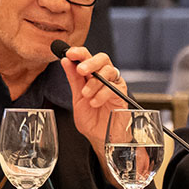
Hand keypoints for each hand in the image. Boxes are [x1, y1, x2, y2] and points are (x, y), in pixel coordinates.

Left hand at [59, 46, 126, 168]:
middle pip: (103, 58)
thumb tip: (65, 60)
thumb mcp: (77, 96)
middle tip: (81, 70)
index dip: (79, 52)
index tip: (69, 53)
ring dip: (95, 82)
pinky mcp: (122, 95)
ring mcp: (114, 84)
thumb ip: (73, 78)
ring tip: (86, 95)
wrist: (99, 135)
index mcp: (92, 75)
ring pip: (109, 71)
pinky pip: (114, 88)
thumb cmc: (90, 117)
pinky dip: (102, 94)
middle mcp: (104, 77)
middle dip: (90, 62)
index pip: (87, 57)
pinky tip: (94, 102)